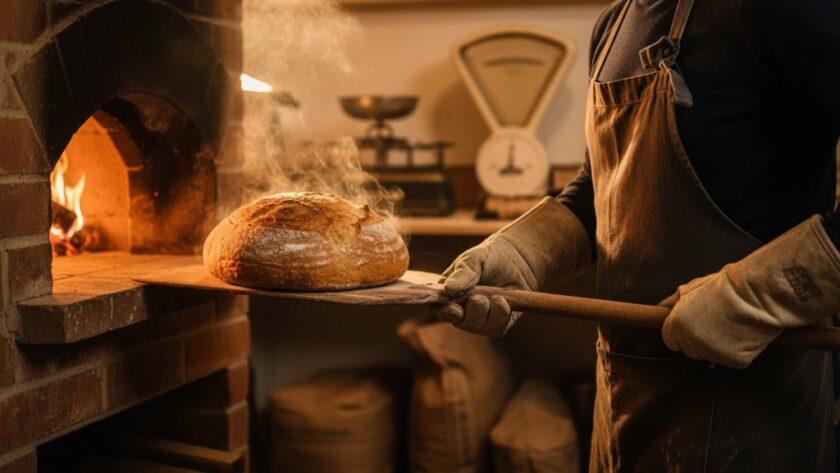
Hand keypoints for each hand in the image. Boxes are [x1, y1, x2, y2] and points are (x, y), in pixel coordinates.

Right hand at [435, 239, 525, 336]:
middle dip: (474, 310)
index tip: (456, 310)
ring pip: (480, 327)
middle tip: (480, 296)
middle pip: (462, 322)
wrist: (517, 262)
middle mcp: (461, 310)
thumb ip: (462, 273)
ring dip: (490, 311)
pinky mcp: (497, 324)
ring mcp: (479, 320)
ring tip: (497, 296)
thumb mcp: (475, 259)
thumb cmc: (489, 258)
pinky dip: (502, 314)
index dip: (447, 312)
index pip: (440, 309)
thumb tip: (448, 289)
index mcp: (448, 294)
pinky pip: (497, 328)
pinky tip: (505, 301)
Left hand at [661, 216, 839, 368]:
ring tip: (732, 324)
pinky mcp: (734, 361)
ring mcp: (712, 352)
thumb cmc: (728, 286)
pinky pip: (731, 360)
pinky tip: (744, 333)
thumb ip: (674, 302)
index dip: (682, 332)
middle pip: (689, 350)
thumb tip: (658, 309)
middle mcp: (691, 340)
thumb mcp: (694, 288)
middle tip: (718, 322)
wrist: (760, 292)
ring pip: (709, 355)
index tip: (695, 325)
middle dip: (700, 339)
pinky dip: (738, 350)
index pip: (670, 340)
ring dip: (718, 345)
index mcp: (677, 323)